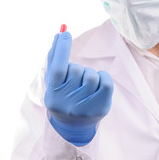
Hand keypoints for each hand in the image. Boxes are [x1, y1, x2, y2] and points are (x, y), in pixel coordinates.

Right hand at [44, 31, 113, 145]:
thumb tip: (59, 35)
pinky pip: (106, 81)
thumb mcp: (54, 82)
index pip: (58, 69)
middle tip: (74, 78)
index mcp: (53, 96)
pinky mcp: (101, 108)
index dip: (62, 49)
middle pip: (76, 70)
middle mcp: (68, 104)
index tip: (66, 33)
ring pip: (91, 75)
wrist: (73, 126)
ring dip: (88, 73)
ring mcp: (85, 108)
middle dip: (76, 68)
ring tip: (84, 83)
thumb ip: (54, 60)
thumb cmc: (62, 97)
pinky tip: (97, 83)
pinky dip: (102, 77)